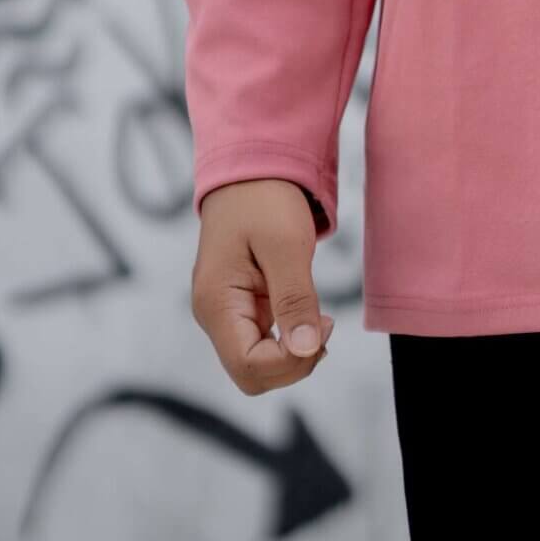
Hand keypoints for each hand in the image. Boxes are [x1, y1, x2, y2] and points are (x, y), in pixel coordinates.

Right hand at [193, 178, 336, 391]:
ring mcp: (226, 313)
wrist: (251, 166)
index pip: (248, 366)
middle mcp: (214, 315)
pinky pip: (264, 343)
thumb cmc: (265, 197)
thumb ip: (295, 299)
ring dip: (294, 354)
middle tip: (326, 324)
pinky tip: (309, 316)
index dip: (291, 362)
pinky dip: (289, 340)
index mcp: (216, 302)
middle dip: (293, 364)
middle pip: (251, 374)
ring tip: (320, 319)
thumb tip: (305, 350)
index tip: (325, 326)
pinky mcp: (241, 307)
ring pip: (258, 364)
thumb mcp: (286, 244)